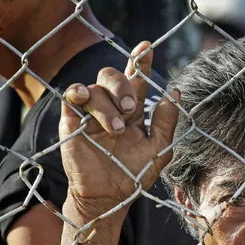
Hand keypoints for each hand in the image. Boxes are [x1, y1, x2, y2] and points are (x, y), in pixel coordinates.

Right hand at [59, 41, 178, 216]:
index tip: (147, 47)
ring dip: (108, 106)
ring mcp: (90, 113)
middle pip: (113, 75)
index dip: (141, 61)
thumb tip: (174, 92)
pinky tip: (82, 97)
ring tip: (116, 129)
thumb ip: (166, 122)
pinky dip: (77, 92)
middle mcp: (111, 107)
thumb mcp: (159, 149)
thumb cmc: (134, 174)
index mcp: (132, 109)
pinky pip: (70, 96)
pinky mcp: (71, 122)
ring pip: (96, 88)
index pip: (136, 78)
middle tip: (132, 109)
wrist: (109, 197)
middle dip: (124, 87)